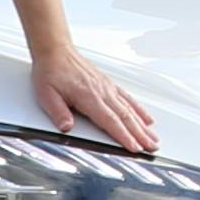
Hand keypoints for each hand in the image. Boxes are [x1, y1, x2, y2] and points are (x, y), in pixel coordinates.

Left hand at [34, 51, 156, 153]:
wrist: (56, 51)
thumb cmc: (51, 71)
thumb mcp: (46, 94)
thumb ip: (58, 112)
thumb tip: (66, 127)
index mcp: (88, 96)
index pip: (110, 121)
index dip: (124, 136)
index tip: (135, 148)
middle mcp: (102, 92)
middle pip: (126, 117)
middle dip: (140, 135)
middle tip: (152, 148)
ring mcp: (107, 88)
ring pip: (130, 109)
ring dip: (143, 126)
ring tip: (153, 138)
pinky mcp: (109, 84)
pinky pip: (128, 99)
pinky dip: (140, 110)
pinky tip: (147, 119)